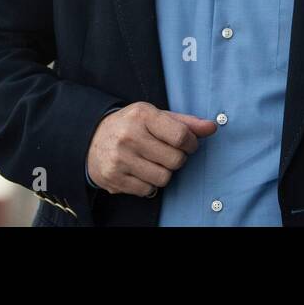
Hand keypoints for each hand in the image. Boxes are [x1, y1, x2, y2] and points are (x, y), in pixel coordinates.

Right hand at [85, 102, 216, 196]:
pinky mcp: (114, 178)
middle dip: (177, 159)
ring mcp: (120, 158)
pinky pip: (148, 190)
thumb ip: (185, 122)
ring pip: (163, 178)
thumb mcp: (155, 116)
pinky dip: (148, 184)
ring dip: (163, 173)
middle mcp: (129, 135)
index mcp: (142, 115)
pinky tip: (139, 171)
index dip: (191, 144)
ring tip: (152, 162)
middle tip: (166, 153)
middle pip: (175, 160)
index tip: (188, 144)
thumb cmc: (131, 126)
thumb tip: (212, 127)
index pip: (181, 136)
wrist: (91, 138)